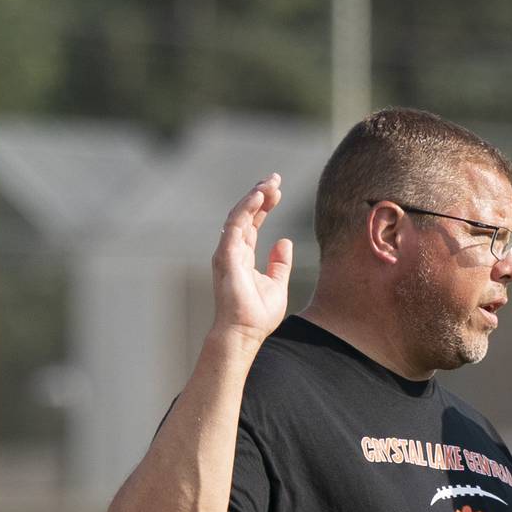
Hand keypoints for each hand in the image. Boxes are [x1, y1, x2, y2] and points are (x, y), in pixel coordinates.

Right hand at [211, 175, 291, 344]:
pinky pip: (235, 224)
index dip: (264, 205)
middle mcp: (232, 250)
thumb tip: (285, 241)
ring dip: (254, 197)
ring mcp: (227, 252)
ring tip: (270, 183)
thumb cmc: (257, 315)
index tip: (278, 191)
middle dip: (259, 194)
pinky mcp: (226, 255)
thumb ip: (280, 263)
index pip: (253, 222)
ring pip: (239, 214)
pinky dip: (246, 208)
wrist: (244, 333)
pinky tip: (259, 196)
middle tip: (275, 178)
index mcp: (243, 255)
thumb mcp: (277, 284)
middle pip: (245, 214)